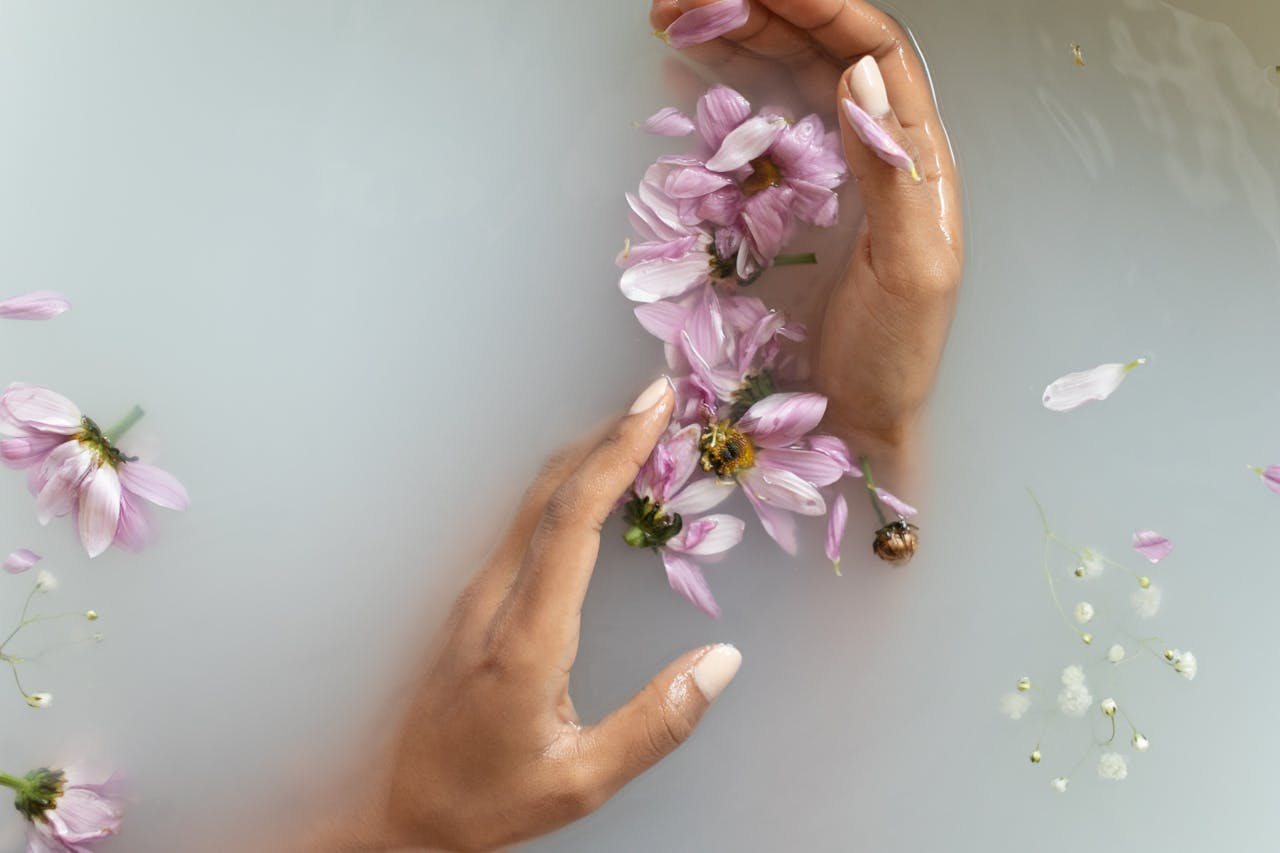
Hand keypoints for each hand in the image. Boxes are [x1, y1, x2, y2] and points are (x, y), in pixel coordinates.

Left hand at [304, 378, 741, 852]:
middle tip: (661, 395)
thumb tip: (723, 661)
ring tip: (641, 427)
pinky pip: (524, 523)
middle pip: (550, 492)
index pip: (573, 521)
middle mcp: (493, 601)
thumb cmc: (487, 800)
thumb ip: (658, 722)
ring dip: (587, 456)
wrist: (396, 811)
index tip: (656, 408)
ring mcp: (474, 595)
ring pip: (532, 501)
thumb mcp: (582, 780)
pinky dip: (569, 487)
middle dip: (607, 434)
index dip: (617, 454)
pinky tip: (598, 484)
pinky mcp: (471, 601)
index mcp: (525, 639)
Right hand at [650, 0, 963, 463]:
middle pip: (816, 51)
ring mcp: (822, 175)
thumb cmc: (896, 356)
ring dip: (730, 42)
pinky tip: (683, 76)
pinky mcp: (782, 205)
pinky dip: (715, 96)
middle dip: (757, 10)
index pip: (872, 49)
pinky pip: (749, 132)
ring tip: (673, 19)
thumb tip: (857, 74)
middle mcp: (870, 150)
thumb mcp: (913, 270)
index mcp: (914, 155)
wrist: (858, 421)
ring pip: (779, 82)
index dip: (821, 6)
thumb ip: (891, 174)